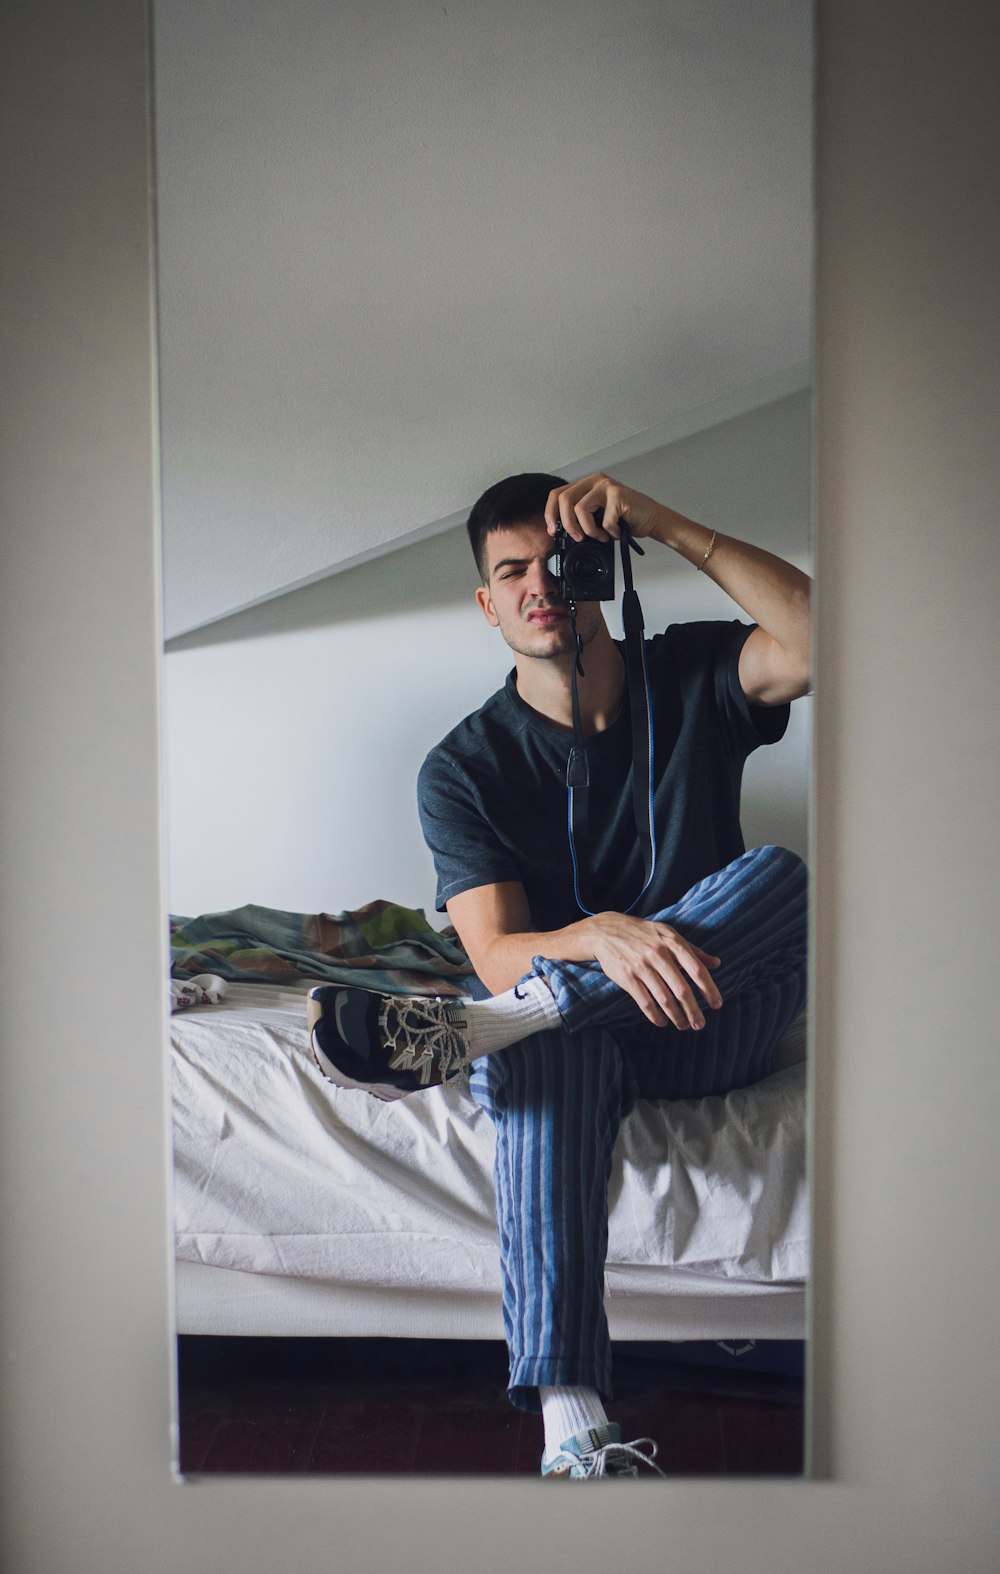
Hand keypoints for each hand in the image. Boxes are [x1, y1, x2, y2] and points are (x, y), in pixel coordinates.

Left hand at [544, 472, 665, 544]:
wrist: (651, 519)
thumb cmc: (625, 519)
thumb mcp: (596, 517)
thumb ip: (579, 517)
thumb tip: (558, 531)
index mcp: (586, 484)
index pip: (557, 494)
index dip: (550, 514)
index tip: (553, 531)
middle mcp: (595, 481)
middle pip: (564, 499)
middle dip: (567, 524)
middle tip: (578, 538)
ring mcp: (606, 486)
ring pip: (580, 509)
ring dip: (588, 530)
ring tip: (600, 536)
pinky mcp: (618, 495)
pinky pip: (603, 520)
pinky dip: (609, 533)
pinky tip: (617, 532)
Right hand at [583, 911, 722, 1029]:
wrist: (607, 931)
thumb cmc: (644, 933)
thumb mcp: (669, 934)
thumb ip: (693, 950)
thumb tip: (717, 963)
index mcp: (672, 943)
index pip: (697, 970)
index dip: (709, 989)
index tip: (716, 1005)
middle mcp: (658, 955)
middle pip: (682, 989)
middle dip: (693, 1011)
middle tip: (700, 1025)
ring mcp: (642, 967)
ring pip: (664, 999)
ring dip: (676, 1017)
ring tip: (683, 1026)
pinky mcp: (627, 978)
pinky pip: (645, 1002)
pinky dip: (655, 1016)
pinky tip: (662, 1022)